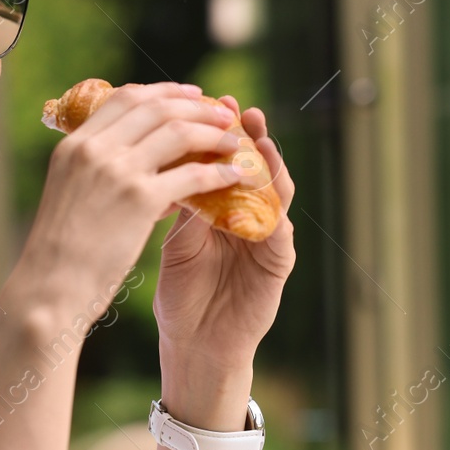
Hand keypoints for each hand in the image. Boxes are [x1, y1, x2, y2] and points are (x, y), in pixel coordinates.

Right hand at [6, 83, 245, 327]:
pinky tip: (233, 177)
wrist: (48, 288)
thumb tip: (143, 165)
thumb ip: (100, 172)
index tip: (190, 94)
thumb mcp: (71, 195)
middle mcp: (94, 149)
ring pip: (178, 133)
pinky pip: (191, 176)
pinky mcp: (140, 200)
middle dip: (196, 106)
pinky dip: (217, 173)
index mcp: (75, 144)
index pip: (124, 97)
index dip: (163, 92)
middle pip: (155, 107)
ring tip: (234, 142)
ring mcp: (117, 172)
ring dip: (213, 133)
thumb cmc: (59, 253)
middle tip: (223, 113)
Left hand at [152, 96, 294, 403]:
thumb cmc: (183, 296)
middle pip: (255, 168)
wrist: (195, 346)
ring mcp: (267, 238)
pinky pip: (281, 231)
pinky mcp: (278, 264)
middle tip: (240, 111)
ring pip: (275, 192)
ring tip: (260, 142)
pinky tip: (268, 194)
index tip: (207, 102)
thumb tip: (167, 154)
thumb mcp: (177, 240)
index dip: (218, 132)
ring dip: (269, 167)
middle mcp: (249, 217)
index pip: (224, 160)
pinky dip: (275, 211)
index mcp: (222, 207)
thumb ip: (181, 202)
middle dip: (249, 138)